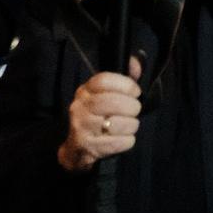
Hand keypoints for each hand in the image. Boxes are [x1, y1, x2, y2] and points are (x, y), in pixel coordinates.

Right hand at [58, 56, 142, 172]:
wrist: (76, 148)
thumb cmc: (98, 117)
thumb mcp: (106, 95)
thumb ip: (124, 78)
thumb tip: (136, 64)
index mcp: (85, 91)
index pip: (104, 80)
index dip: (126, 84)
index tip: (135, 92)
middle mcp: (80, 107)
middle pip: (113, 102)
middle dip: (132, 107)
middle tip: (134, 111)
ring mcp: (81, 127)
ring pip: (118, 123)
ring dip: (131, 125)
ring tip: (128, 125)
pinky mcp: (87, 146)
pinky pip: (118, 142)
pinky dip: (127, 141)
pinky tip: (122, 138)